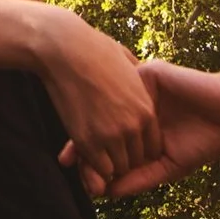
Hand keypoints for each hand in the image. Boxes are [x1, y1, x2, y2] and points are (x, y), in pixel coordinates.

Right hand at [30, 10, 157, 188]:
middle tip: (110, 148)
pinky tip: (86, 149)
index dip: (140, 148)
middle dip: (125, 157)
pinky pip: (98, 167)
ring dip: (109, 162)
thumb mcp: (128, 63)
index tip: (127, 142)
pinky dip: (93, 164)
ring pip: (118, 168)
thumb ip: (140, 80)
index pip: (154, 147)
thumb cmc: (95, 51)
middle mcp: (133, 126)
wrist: (65, 50)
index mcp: (146, 109)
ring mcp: (110, 135)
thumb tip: (143, 81)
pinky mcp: (87, 141)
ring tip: (98, 149)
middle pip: (137, 161)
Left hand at [90, 60, 219, 196]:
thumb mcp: (168, 166)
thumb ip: (139, 177)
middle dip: (82, 143)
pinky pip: (124, 89)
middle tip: (70, 164)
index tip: (77, 177)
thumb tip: (106, 193)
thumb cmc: (204, 140)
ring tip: (83, 153)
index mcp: (135, 125)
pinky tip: (107, 129)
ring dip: (94, 127)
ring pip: (107, 106)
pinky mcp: (149, 74)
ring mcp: (139, 88)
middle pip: (100, 122)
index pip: (106, 139)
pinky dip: (115, 108)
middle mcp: (132, 105)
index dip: (88, 157)